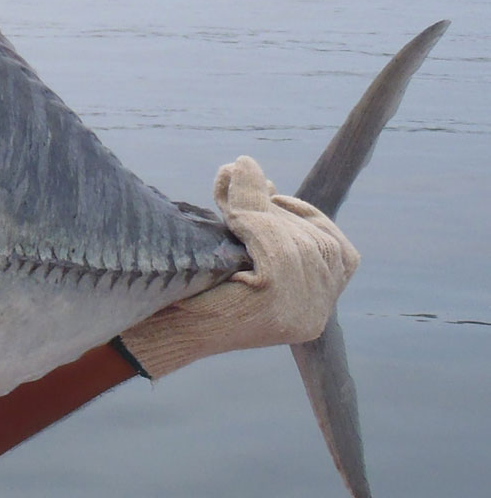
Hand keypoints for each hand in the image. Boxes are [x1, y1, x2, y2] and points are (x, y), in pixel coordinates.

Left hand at [120, 155, 360, 378]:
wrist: (160, 330)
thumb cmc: (192, 291)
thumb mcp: (235, 250)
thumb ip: (252, 217)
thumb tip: (248, 167)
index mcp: (315, 307)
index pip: (338, 252)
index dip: (309, 217)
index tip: (274, 193)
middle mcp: (315, 315)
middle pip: (315, 242)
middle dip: (271, 205)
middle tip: (233, 173)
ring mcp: (299, 313)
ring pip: (296, 241)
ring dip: (257, 207)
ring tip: (227, 183)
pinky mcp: (275, 303)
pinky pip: (276, 248)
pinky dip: (254, 221)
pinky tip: (229, 212)